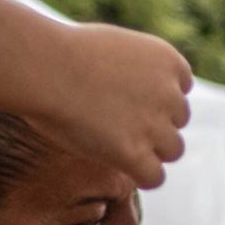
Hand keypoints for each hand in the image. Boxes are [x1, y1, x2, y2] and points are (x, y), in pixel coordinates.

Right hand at [35, 23, 192, 188]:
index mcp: (166, 60)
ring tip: (116, 144)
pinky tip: (119, 166)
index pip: (181, 88)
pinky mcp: (136, 154)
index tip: (129, 101)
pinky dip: (141, 175)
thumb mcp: (114, 47)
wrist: (43, 66)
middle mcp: (169, 93)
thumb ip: (136, 70)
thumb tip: (136, 96)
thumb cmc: (62, 53)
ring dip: (151, 151)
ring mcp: (155, 125)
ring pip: (173, 150)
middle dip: (155, 123)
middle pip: (178, 120)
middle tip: (117, 123)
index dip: (156, 98)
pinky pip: (155, 177)